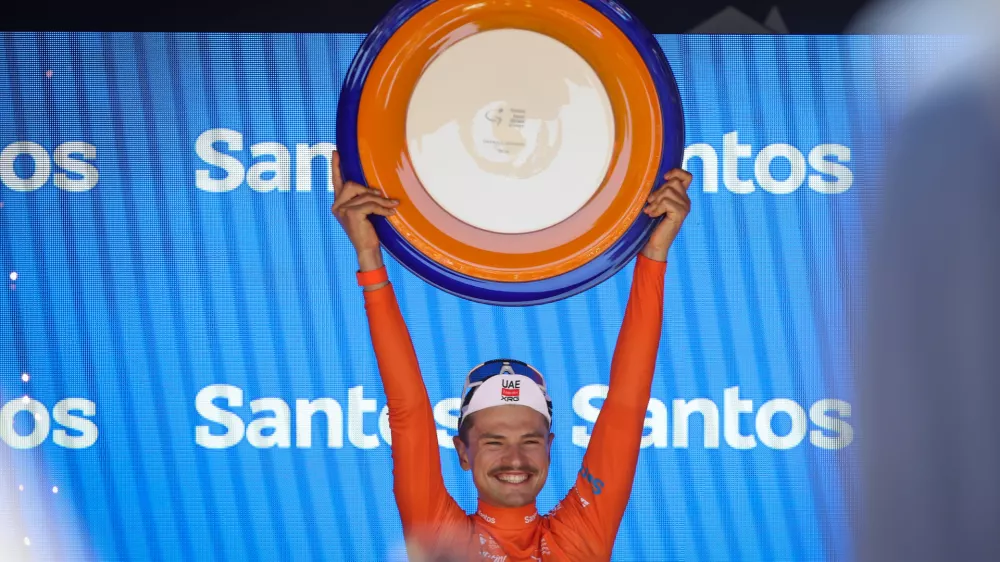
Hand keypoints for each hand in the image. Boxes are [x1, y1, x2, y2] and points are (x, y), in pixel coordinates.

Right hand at [331, 151, 397, 270]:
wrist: (367, 249)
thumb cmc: (367, 231)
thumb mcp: (363, 212)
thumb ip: (363, 199)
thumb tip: (375, 189)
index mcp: (338, 204)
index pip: (336, 182)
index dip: (336, 167)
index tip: (335, 152)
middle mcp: (336, 206)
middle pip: (352, 185)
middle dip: (369, 190)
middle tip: (382, 197)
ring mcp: (342, 210)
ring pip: (365, 195)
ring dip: (381, 201)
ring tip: (392, 206)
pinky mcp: (351, 214)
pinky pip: (371, 204)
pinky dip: (383, 208)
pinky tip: (391, 212)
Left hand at [640, 168, 691, 261]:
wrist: (654, 245)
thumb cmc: (652, 225)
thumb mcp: (656, 204)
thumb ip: (660, 193)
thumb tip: (654, 179)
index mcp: (681, 197)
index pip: (686, 176)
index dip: (676, 172)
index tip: (664, 177)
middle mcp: (686, 201)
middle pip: (673, 182)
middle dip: (659, 191)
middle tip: (651, 203)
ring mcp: (684, 207)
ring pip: (669, 191)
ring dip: (656, 201)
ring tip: (651, 211)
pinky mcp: (680, 214)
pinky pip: (666, 202)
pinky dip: (656, 208)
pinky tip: (652, 215)